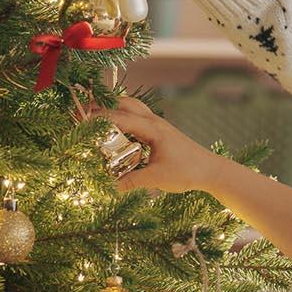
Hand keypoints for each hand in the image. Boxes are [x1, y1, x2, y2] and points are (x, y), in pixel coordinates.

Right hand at [91, 96, 231, 195]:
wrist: (212, 171)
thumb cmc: (188, 171)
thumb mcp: (157, 178)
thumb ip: (131, 182)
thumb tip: (107, 187)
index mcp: (152, 128)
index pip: (119, 117)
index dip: (98, 119)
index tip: (78, 121)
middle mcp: (154, 122)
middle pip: (124, 103)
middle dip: (103, 107)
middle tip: (83, 115)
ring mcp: (158, 125)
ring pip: (132, 108)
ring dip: (114, 110)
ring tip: (95, 121)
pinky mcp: (160, 132)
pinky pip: (138, 118)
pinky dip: (124, 119)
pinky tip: (116, 133)